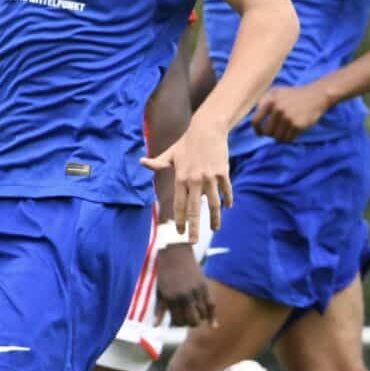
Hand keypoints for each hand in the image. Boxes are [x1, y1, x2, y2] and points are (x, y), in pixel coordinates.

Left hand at [142, 120, 230, 236]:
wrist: (208, 128)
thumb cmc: (187, 142)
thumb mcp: (171, 153)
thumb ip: (158, 162)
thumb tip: (142, 162)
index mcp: (181, 177)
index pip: (179, 205)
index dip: (180, 220)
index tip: (179, 233)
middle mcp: (195, 179)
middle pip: (195, 209)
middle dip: (194, 228)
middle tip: (193, 242)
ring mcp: (210, 177)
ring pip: (213, 203)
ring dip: (214, 218)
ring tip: (215, 229)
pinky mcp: (223, 172)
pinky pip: (226, 190)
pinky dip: (227, 199)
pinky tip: (228, 207)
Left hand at [156, 245, 215, 327]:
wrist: (175, 254)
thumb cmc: (165, 274)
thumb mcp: (159, 292)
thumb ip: (159, 310)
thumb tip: (155, 326)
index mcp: (172, 300)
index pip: (178, 321)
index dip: (178, 324)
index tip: (176, 322)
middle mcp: (185, 298)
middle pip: (192, 320)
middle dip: (189, 323)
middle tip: (186, 319)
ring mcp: (196, 292)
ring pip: (202, 315)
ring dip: (199, 318)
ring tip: (195, 315)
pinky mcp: (204, 287)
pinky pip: (211, 305)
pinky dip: (213, 316)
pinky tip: (213, 325)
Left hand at [251, 83, 333, 142]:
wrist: (316, 95)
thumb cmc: (293, 94)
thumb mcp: (276, 92)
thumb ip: (263, 102)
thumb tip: (254, 121)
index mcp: (270, 100)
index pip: (255, 121)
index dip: (257, 130)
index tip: (260, 133)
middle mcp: (278, 108)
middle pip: (267, 132)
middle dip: (271, 134)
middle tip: (276, 132)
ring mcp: (288, 117)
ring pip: (277, 137)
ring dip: (280, 137)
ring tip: (285, 131)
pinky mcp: (298, 125)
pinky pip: (288, 139)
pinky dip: (289, 138)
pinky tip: (292, 132)